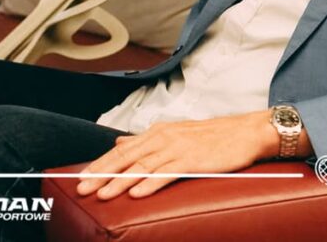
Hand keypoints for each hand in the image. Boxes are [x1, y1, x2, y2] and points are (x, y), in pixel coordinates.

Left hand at [76, 110, 283, 199]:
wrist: (245, 131)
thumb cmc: (211, 136)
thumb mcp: (173, 133)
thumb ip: (145, 139)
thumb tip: (120, 141)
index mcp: (157, 132)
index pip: (122, 150)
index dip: (100, 164)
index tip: (81, 178)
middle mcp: (163, 137)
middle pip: (126, 157)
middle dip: (101, 174)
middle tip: (81, 188)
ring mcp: (178, 148)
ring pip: (142, 167)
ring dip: (120, 182)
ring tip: (102, 195)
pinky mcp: (193, 160)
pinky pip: (167, 173)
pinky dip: (150, 183)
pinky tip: (136, 194)